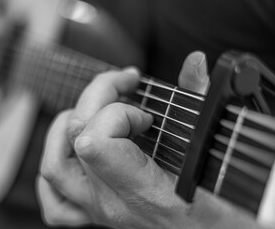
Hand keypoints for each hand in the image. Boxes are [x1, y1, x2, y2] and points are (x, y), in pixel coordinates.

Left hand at [37, 52, 209, 227]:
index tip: (147, 114)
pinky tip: (77, 151)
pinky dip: (56, 167)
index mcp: (147, 191)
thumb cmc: (222, 207)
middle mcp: (115, 202)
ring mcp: (100, 210)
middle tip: (126, 86)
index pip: (95, 141)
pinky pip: (54, 198)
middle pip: (76, 136)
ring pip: (52, 165)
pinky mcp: (95, 215)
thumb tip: (193, 61)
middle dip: (99, 95)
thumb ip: (203, 103)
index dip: (118, 112)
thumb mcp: (219, 154)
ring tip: (97, 111)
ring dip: (67, 125)